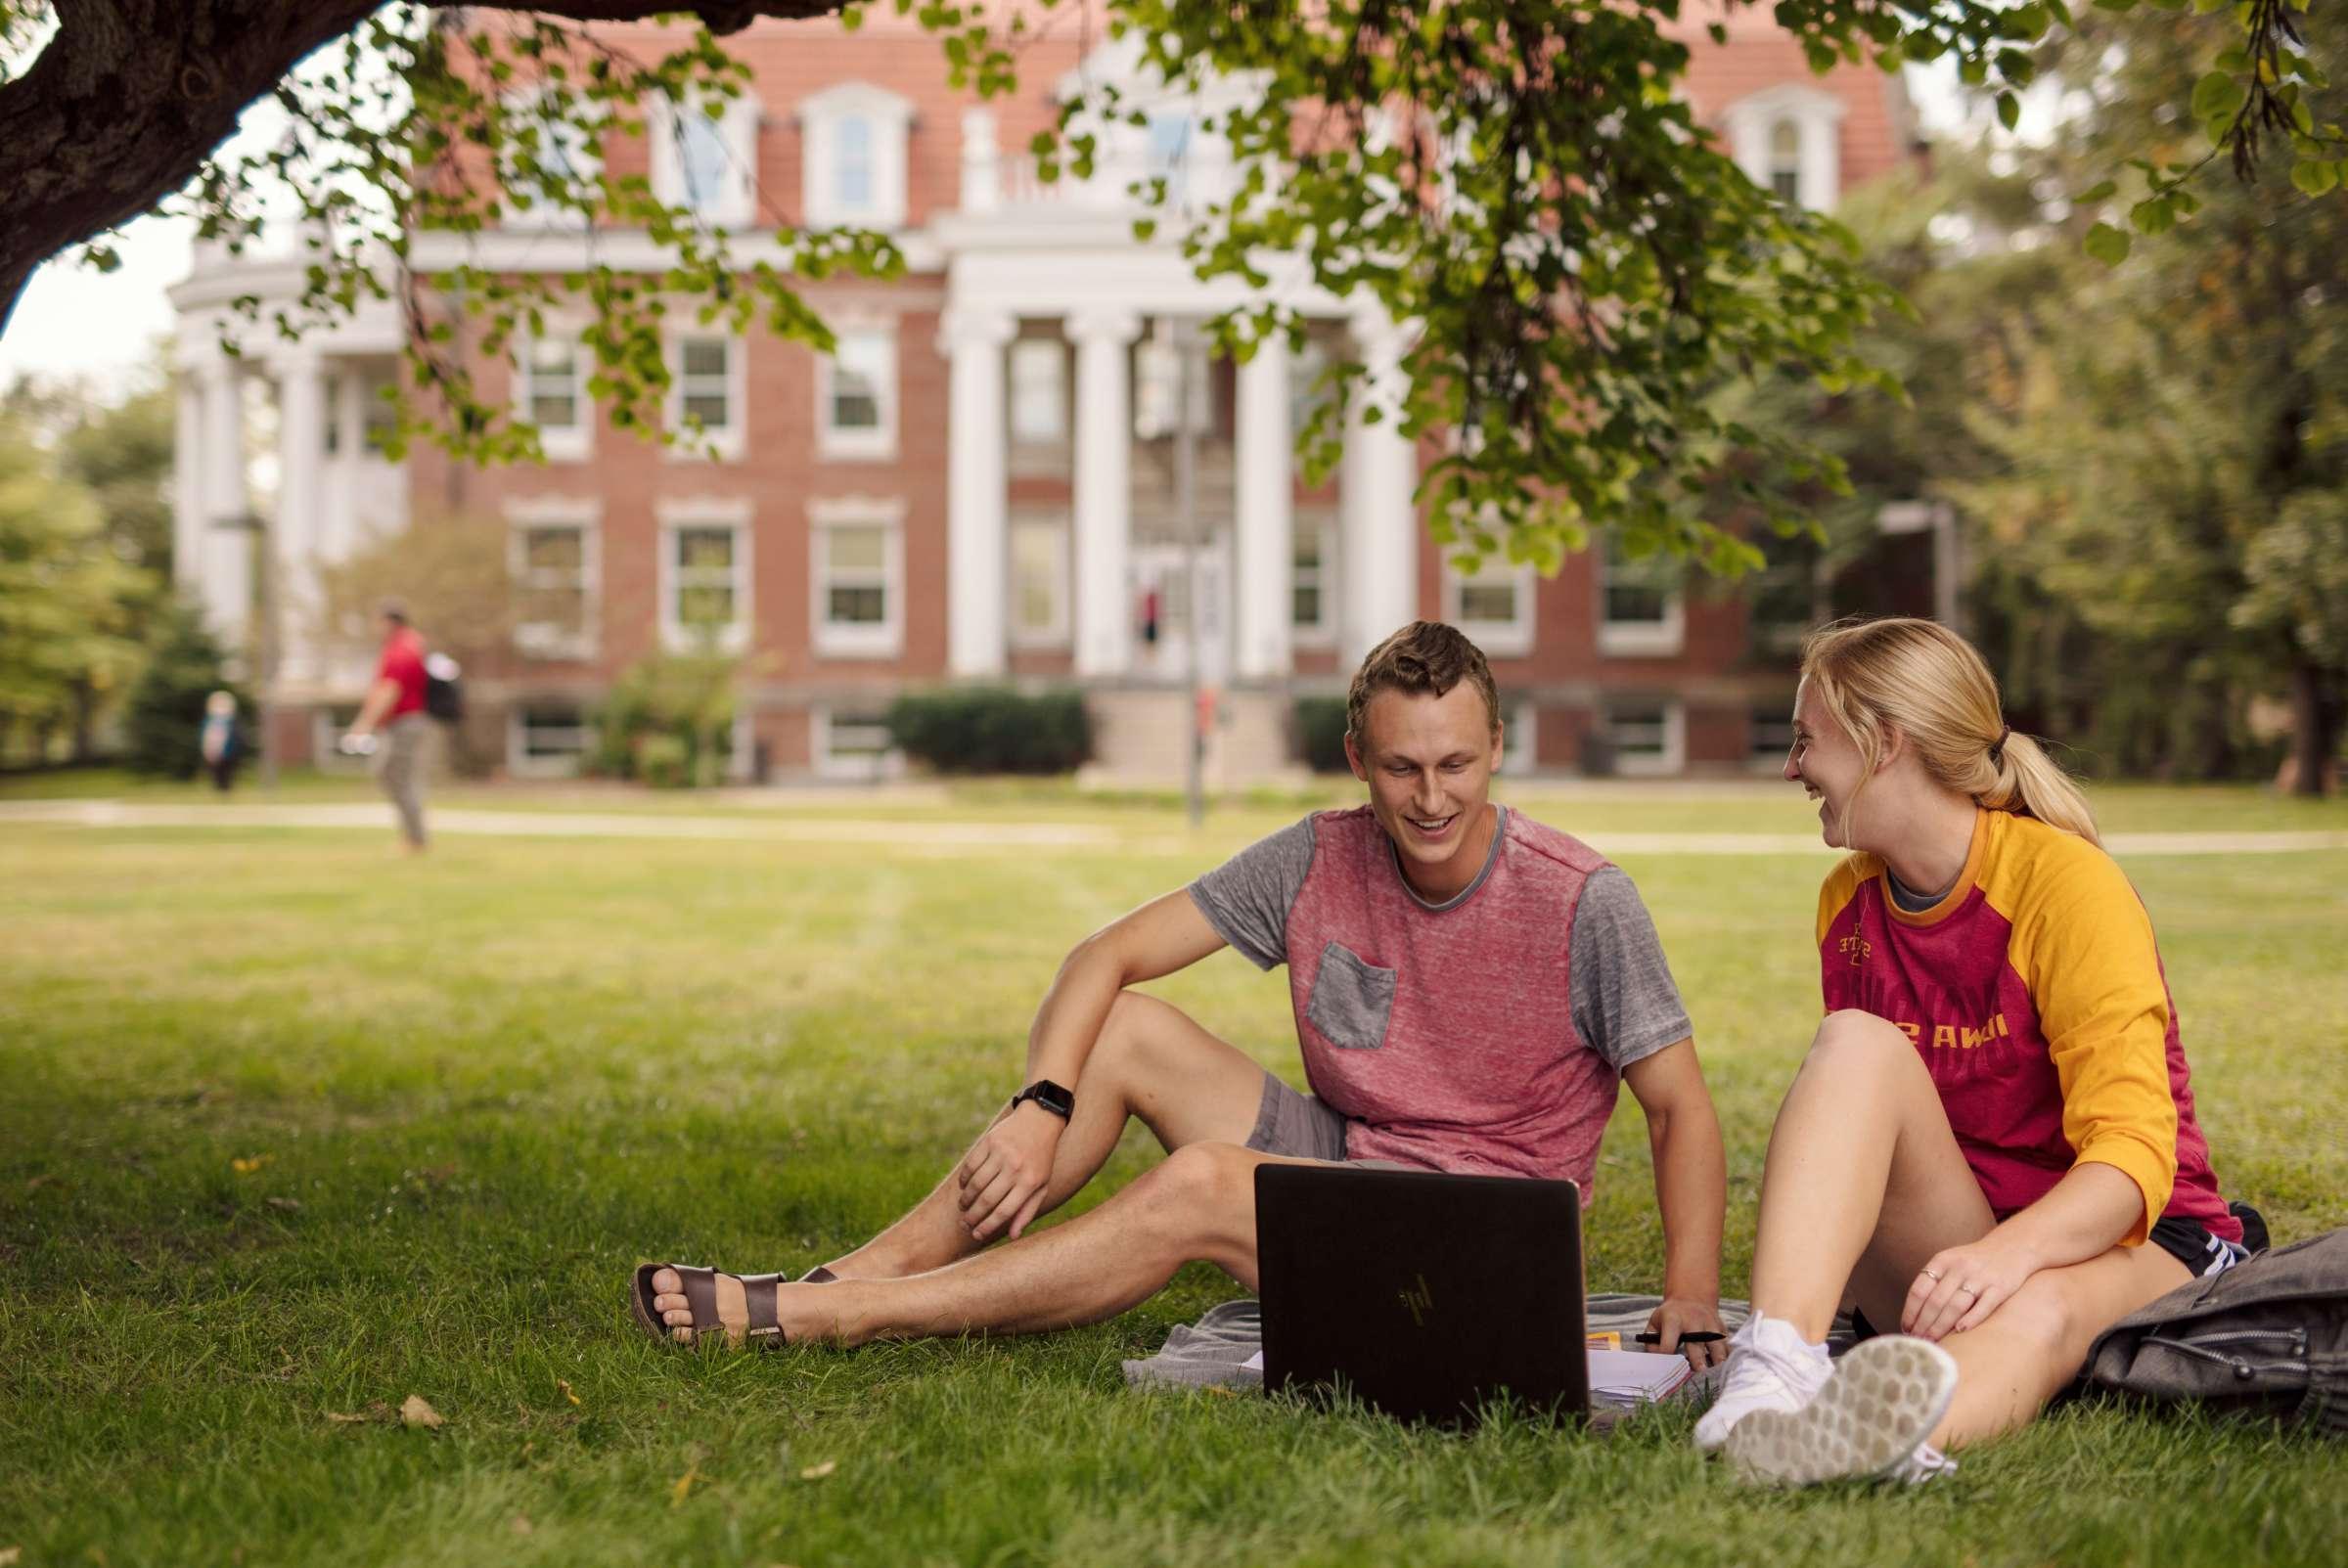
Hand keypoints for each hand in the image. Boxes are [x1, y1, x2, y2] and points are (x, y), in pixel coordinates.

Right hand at [956, 1100, 1064, 1242]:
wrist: (1040, 1120)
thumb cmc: (1041, 1159)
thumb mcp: (1042, 1185)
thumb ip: (1027, 1211)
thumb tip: (1014, 1236)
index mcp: (1030, 1183)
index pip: (1004, 1212)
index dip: (987, 1226)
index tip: (976, 1235)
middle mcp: (1015, 1168)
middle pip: (987, 1200)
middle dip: (972, 1216)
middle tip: (964, 1224)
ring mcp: (1001, 1153)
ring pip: (976, 1184)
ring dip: (965, 1199)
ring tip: (963, 1208)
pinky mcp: (990, 1141)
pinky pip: (971, 1165)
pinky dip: (964, 1179)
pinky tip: (964, 1187)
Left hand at [1642, 1296, 1728, 1369]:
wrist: (1691, 1298)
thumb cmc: (1670, 1316)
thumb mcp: (1655, 1323)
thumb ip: (1651, 1342)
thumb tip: (1656, 1362)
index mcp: (1673, 1320)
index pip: (1669, 1342)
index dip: (1667, 1356)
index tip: (1668, 1369)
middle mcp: (1693, 1321)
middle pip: (1696, 1344)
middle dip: (1698, 1361)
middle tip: (1699, 1374)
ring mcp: (1710, 1324)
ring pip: (1717, 1345)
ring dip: (1717, 1361)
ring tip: (1715, 1376)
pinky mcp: (1722, 1329)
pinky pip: (1727, 1346)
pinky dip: (1727, 1358)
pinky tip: (1725, 1369)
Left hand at [1903, 1236, 2036, 1340]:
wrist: (2012, 1246)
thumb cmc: (1974, 1261)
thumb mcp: (1950, 1262)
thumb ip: (1934, 1281)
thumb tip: (1913, 1314)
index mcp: (1942, 1260)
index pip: (1919, 1290)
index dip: (1910, 1312)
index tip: (1906, 1329)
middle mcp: (1959, 1267)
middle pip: (1935, 1301)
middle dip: (1924, 1324)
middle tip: (1918, 1341)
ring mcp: (1981, 1277)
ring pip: (1956, 1306)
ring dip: (1941, 1326)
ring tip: (1933, 1341)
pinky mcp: (2001, 1287)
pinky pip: (1984, 1306)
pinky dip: (1971, 1319)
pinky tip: (1960, 1331)